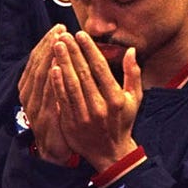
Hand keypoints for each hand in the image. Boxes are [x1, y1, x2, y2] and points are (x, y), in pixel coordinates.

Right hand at [17, 25, 73, 163]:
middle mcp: (28, 96)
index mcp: (28, 89)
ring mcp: (34, 108)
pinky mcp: (44, 119)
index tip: (58, 29)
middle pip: (37, 65)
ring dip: (50, 58)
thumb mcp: (52, 98)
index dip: (46, 43)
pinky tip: (59, 68)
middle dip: (49, 45)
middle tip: (61, 30)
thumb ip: (53, 78)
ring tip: (61, 42)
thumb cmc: (57, 121)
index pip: (35, 60)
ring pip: (41, 77)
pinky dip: (53, 80)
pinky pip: (48, 96)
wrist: (55, 152)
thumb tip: (60, 54)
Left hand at [49, 31, 141, 172]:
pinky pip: (62, 100)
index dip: (89, 49)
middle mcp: (100, 107)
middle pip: (83, 73)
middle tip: (63, 35)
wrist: (110, 153)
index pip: (100, 68)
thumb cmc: (122, 122)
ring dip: (62, 63)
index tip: (80, 34)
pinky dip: (56, 83)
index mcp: (116, 98)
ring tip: (56, 45)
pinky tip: (52, 68)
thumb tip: (130, 50)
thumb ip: (133, 73)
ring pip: (71, 85)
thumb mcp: (135, 99)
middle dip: (72, 52)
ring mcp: (84, 116)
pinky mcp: (71, 124)